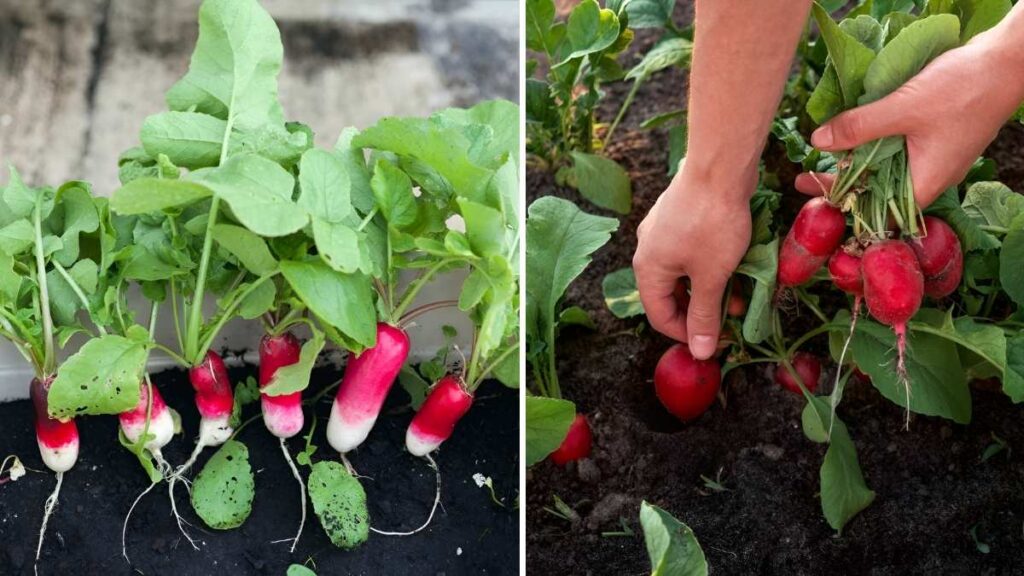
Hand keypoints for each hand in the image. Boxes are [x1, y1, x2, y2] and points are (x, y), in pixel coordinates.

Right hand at [633, 162, 754, 359]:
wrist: (718, 167)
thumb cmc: (712, 224)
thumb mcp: (711, 276)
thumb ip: (704, 315)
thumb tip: (699, 352)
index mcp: (647, 269)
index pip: (660, 316)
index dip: (687, 334)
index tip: (717, 341)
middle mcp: (647, 251)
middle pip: (669, 295)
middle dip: (700, 311)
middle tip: (730, 321)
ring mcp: (661, 231)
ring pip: (682, 273)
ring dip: (708, 290)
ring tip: (738, 296)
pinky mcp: (678, 217)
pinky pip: (689, 253)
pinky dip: (708, 267)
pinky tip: (732, 267)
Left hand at [805, 32, 1023, 207]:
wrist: (1007, 61)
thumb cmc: (963, 89)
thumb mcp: (903, 108)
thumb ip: (859, 127)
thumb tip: (817, 141)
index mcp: (925, 183)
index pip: (877, 211)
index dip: (845, 206)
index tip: (813, 197)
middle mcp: (930, 176)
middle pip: (878, 191)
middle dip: (843, 185)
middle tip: (805, 179)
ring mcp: (934, 156)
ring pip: (887, 169)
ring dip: (858, 163)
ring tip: (822, 159)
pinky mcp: (935, 137)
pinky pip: (898, 149)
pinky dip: (875, 145)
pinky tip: (854, 136)